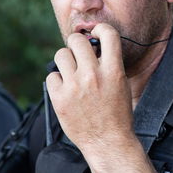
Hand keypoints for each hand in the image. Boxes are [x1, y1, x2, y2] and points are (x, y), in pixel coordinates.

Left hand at [45, 22, 134, 157]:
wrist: (107, 142)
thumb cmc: (117, 115)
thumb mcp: (121, 85)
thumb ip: (109, 64)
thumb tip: (93, 46)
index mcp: (113, 71)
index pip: (107, 33)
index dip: (100, 29)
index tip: (96, 34)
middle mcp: (93, 75)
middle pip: (76, 40)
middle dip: (76, 45)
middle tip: (78, 55)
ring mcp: (74, 87)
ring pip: (61, 55)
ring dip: (65, 61)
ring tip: (71, 74)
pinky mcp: (60, 98)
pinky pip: (51, 77)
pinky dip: (57, 82)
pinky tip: (66, 91)